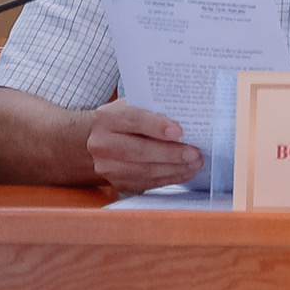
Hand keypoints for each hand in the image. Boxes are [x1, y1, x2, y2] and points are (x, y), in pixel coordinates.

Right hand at [84, 100, 201, 192]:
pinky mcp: (116, 183)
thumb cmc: (122, 120)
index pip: (134, 121)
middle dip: (171, 154)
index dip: (157, 126)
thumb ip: (154, 109)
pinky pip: (145, 184)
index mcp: (107, 119)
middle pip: (140, 151)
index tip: (179, 132)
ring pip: (143, 171)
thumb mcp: (133, 105)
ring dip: (173, 169)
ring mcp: (107, 167)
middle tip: (194, 153)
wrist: (95, 141)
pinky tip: (183, 172)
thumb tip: (187, 116)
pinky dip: (168, 179)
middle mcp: (102, 144)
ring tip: (194, 164)